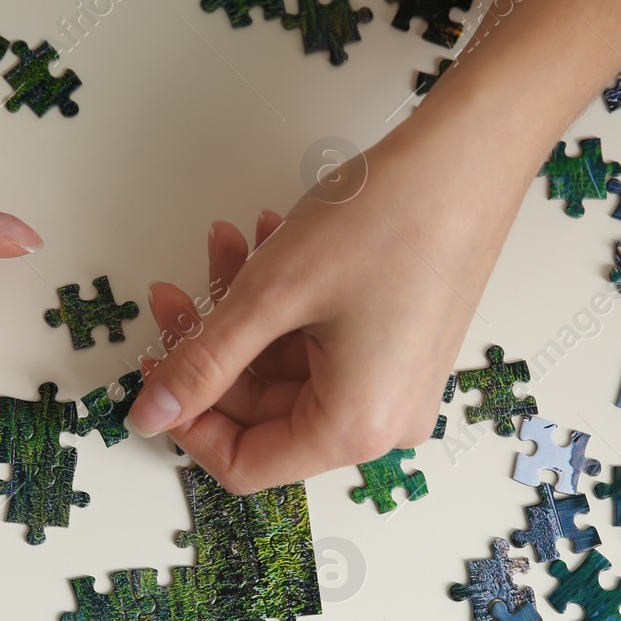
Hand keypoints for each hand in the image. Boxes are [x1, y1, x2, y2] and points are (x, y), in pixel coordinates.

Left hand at [132, 128, 502, 494]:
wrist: (470, 156)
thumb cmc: (391, 219)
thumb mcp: (270, 295)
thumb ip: (203, 362)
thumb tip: (151, 414)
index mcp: (355, 428)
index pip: (246, 464)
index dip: (188, 421)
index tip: (156, 371)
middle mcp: (382, 421)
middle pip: (261, 412)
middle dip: (211, 347)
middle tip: (175, 294)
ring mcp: (394, 383)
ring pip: (283, 366)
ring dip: (244, 310)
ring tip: (224, 245)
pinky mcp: (398, 346)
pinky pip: (318, 342)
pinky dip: (284, 300)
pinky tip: (266, 241)